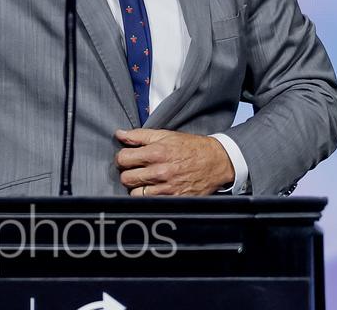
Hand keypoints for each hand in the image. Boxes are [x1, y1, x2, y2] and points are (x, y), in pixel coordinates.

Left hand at [115, 128, 234, 195]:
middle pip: (126, 178)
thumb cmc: (191, 147)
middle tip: (135, 170)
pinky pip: (150, 202)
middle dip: (127, 173)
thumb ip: (139, 135)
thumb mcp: (165, 135)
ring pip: (135, 193)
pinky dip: (148, 197)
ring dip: (137, 187)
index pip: (122, 159)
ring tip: (144, 180)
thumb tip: (119, 134)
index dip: (122, 158)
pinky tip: (153, 189)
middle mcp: (160, 172)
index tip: (127, 158)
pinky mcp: (175, 199)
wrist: (217, 161)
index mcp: (156, 153)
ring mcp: (167, 188)